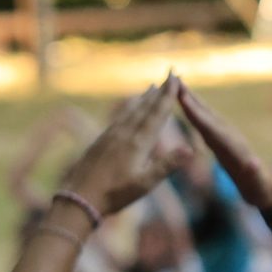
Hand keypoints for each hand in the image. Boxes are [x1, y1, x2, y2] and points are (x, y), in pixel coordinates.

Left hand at [56, 81, 183, 219]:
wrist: (79, 198)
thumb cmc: (115, 194)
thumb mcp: (145, 184)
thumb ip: (167, 164)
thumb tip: (191, 149)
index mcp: (138, 143)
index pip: (157, 114)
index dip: (167, 96)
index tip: (175, 79)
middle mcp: (125, 134)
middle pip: (145, 107)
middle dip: (159, 91)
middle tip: (169, 74)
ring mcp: (111, 135)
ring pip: (131, 111)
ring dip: (143, 98)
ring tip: (151, 86)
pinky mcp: (101, 140)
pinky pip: (119, 118)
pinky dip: (128, 108)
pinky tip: (128, 109)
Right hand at [172, 79, 271, 210]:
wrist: (267, 184)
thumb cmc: (261, 186)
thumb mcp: (258, 182)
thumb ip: (255, 173)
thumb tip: (253, 165)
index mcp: (233, 146)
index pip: (212, 128)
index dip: (197, 114)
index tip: (183, 98)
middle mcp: (229, 135)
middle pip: (207, 114)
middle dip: (191, 98)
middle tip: (174, 77)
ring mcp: (226, 134)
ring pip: (206, 114)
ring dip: (192, 99)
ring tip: (177, 82)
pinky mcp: (222, 137)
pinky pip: (205, 120)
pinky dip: (195, 110)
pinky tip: (186, 102)